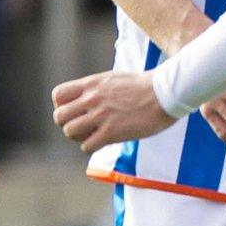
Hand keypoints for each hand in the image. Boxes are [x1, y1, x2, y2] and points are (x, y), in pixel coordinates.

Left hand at [53, 71, 179, 151]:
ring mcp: (101, 116)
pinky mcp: (112, 132)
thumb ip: (97, 88)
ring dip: (79, 137)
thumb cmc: (147, 85)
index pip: (58, 95)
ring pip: (70, 132)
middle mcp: (92, 99)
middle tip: (83, 126)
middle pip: (60, 117)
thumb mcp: (115, 79)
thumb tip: (88, 98)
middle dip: (68, 123)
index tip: (76, 110)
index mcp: (92, 84)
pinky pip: (87, 146)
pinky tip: (103, 142)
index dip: (62, 106)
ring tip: (93, 135)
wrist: (167, 92)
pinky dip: (91, 147)